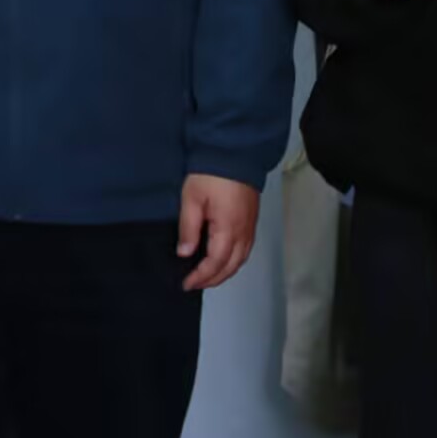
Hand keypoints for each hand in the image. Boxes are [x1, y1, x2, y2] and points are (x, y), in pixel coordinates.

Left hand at [179, 174, 260, 290]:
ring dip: (224, 272)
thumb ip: (189, 228)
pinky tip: (221, 259)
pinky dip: (232, 261)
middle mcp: (243, 233)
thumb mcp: (192, 199)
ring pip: (240, 260)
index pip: (215, 263)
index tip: (186, 283)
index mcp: (228, 230)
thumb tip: (185, 254)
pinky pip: (244, 250)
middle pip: (231, 267)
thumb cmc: (211, 174)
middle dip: (213, 280)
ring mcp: (250, 228)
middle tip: (194, 284)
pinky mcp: (251, 221)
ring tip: (205, 276)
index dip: (200, 277)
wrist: (235, 153)